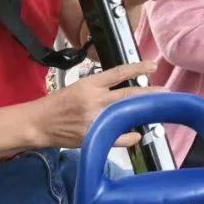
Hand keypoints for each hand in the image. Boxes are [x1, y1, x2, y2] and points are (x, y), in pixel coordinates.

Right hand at [31, 62, 161, 147]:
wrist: (38, 123)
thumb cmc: (57, 104)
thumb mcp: (78, 87)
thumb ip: (99, 87)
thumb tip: (122, 87)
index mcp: (89, 84)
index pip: (118, 73)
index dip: (137, 68)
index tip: (153, 66)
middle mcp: (93, 100)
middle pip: (128, 94)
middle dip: (149, 93)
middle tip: (165, 91)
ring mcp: (93, 119)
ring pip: (124, 114)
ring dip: (141, 113)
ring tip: (156, 111)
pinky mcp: (91, 136)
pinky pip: (116, 137)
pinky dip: (129, 137)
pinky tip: (138, 135)